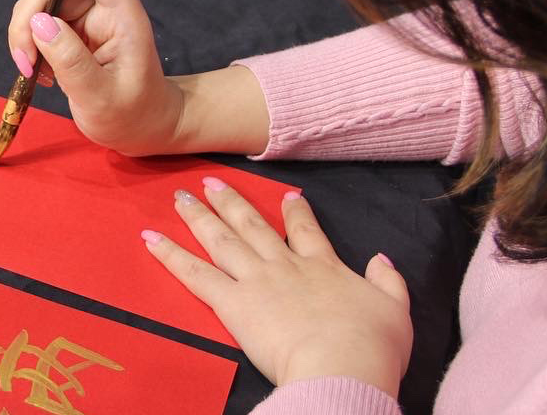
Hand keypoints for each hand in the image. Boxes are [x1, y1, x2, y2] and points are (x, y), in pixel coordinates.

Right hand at [8, 0, 271, 156]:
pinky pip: (37, 29)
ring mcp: (82, 23)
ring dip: (24, 35)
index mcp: (121, 15)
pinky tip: (39, 75)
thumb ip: (71, 60)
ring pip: (40, 8)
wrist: (140, 130)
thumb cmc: (133, 114)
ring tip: (30, 71)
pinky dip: (28, 48)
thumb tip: (39, 23)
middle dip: (29, 15)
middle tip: (24, 58)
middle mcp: (101, 11)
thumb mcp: (101, 95)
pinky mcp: (67, 38)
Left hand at [143, 177, 412, 396]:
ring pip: (221, 240)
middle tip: (211, 182)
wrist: (342, 364)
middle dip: (230, 202)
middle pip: (253, 226)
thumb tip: (382, 259)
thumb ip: (388, 282)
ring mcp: (256, 280)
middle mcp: (285, 266)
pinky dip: (170, 254)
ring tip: (179, 197)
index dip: (296, 212)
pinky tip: (151, 239)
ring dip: (198, 216)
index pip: (306, 232)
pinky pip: (194, 274)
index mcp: (323, 268)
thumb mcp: (395, 311)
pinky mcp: (233, 302)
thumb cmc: (372, 346)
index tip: (287, 196)